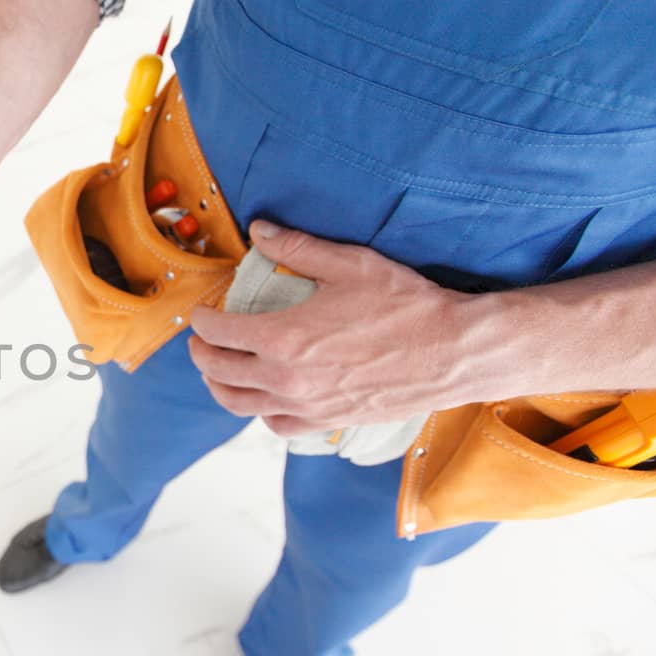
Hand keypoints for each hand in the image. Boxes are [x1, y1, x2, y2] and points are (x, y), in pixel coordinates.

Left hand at [187, 220, 484, 436]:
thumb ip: (297, 247)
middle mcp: (287, 379)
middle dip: (201, 353)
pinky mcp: (327, 422)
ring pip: (239, 405)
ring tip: (218, 372)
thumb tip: (259, 230)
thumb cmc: (406, 306)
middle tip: (201, 340)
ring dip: (220, 387)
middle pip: (218, 372)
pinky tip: (263, 397)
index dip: (201, 320)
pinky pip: (276, 426)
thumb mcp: (350, 264)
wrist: (453, 353)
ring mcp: (306, 406)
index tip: (201, 312)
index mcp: (283, 338)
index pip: (217, 332)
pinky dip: (259, 412)